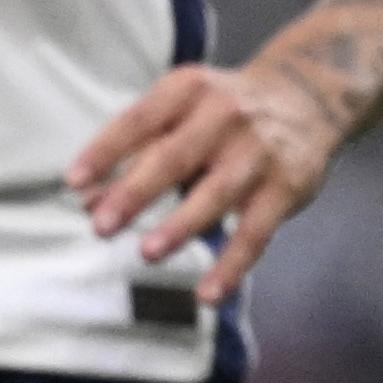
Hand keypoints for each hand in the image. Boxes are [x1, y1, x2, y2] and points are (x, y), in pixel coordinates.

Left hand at [65, 56, 357, 303]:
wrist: (308, 97)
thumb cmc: (223, 112)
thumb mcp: (180, 114)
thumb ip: (135, 153)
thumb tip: (88, 200)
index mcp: (188, 89)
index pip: (139, 119)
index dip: (105, 150)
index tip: (74, 181)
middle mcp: (224, 114)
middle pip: (175, 155)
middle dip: (136, 191)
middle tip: (101, 225)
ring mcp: (258, 151)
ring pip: (216, 192)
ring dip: (181, 224)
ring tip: (148, 252)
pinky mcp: (287, 187)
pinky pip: (257, 232)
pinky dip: (232, 264)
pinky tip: (208, 293)